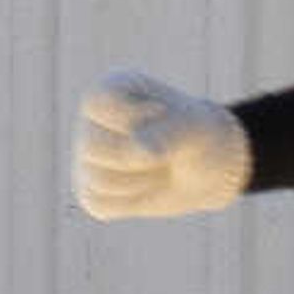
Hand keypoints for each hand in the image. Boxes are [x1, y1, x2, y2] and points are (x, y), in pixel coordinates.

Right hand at [71, 71, 251, 219]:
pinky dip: (131, 202)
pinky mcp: (92, 188)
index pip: (96, 106)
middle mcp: (92, 121)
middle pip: (94, 148)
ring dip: (140, 182)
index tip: (161, 112)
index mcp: (108, 89)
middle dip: (138, 158)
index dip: (129, 119)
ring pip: (97, 181)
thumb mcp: (190, 127)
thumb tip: (140, 152)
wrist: (205, 167)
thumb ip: (165, 135)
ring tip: (159, 170)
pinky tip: (147, 187)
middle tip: (165, 152)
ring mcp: (89, 157)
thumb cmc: (194, 135)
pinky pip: (100, 204)